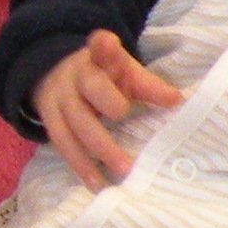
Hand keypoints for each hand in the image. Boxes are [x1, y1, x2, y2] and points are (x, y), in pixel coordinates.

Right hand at [30, 28, 181, 186]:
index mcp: (97, 58)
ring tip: (122, 171)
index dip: (103, 46)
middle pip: (90, 87)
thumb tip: (177, 100)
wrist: (54, 75)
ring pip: (74, 124)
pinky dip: (81, 166)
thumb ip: (147, 84)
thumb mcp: (123, 71)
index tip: (106, 43)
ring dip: (97, 149)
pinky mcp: (50, 122)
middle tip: (124, 116)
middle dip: (107, 102)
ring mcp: (59, 100)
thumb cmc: (103, 76)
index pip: (100, 48)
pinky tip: (97, 184)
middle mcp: (75, 76)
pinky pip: (63, 145)